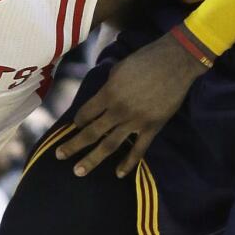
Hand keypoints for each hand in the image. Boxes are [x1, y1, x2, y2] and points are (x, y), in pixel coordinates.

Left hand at [56, 33, 207, 177]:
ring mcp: (135, 122)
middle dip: (73, 146)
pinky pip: (138, 150)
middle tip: (59, 156)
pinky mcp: (152, 128)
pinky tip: (119, 174)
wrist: (175, 63)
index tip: (73, 127)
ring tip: (78, 171)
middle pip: (91, 133)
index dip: (76, 122)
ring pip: (109, 145)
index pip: (85, 114)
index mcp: (107, 94)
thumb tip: (102, 96)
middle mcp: (117, 111)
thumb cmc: (145, 60)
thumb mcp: (118, 69)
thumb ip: (108, 86)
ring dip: (92, 160)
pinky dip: (128, 163)